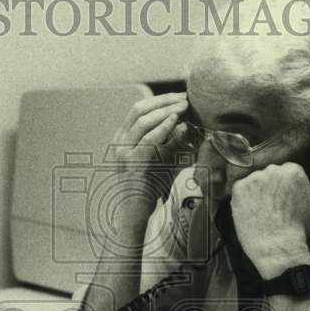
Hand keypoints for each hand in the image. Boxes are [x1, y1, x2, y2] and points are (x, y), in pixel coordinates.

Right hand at [104, 92, 190, 234]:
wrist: (134, 214)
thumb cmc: (149, 189)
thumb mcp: (162, 161)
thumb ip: (173, 144)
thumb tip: (190, 126)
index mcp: (122, 138)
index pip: (139, 110)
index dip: (160, 99)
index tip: (180, 96)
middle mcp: (119, 142)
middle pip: (139, 109)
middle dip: (163, 100)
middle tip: (185, 98)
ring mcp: (123, 152)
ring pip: (143, 121)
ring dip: (166, 110)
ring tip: (184, 106)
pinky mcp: (132, 163)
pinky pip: (148, 140)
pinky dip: (163, 127)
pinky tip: (176, 120)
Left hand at [229, 162, 309, 278]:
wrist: (277, 243)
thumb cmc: (298, 230)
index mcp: (294, 171)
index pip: (287, 171)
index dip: (285, 185)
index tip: (284, 195)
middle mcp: (273, 170)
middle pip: (270, 174)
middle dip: (271, 186)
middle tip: (271, 203)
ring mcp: (254, 178)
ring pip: (254, 181)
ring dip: (256, 191)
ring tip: (260, 209)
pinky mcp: (239, 188)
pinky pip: (240, 189)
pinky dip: (243, 198)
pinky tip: (249, 210)